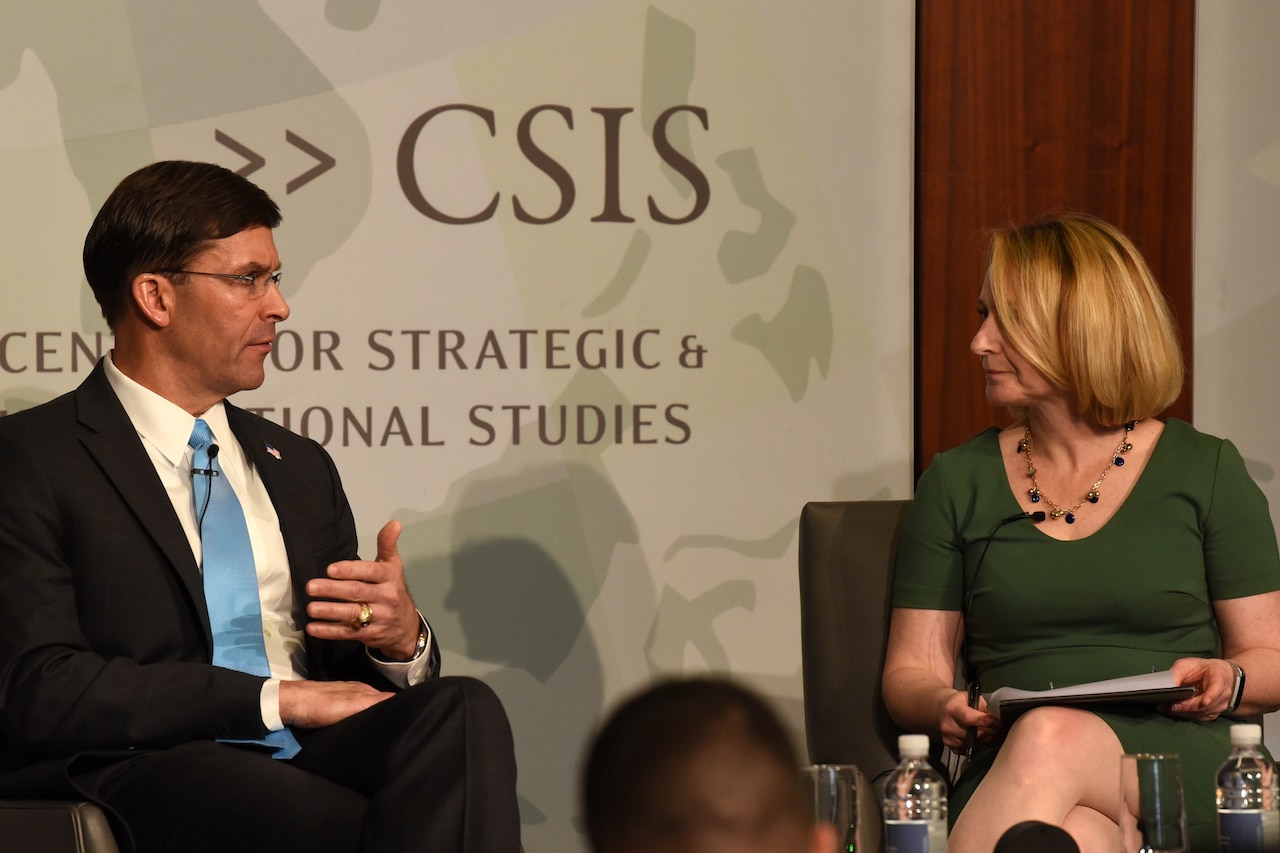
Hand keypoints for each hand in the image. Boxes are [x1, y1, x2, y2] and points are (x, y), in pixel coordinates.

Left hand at [279, 679, 392, 727]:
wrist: (291, 703)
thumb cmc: (321, 707)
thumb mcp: (352, 706)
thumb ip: (375, 703)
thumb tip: (401, 702)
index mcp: (366, 692)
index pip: (391, 698)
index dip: (401, 707)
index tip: (409, 719)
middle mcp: (360, 690)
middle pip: (383, 701)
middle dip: (392, 711)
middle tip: (399, 727)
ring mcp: (348, 694)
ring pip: (371, 703)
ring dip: (378, 713)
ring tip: (384, 726)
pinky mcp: (338, 701)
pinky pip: (358, 705)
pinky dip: (364, 712)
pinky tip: (362, 722)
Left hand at [305, 520, 421, 658]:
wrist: (405, 626)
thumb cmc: (392, 590)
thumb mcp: (393, 566)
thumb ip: (387, 545)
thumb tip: (394, 523)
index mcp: (390, 578)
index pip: (370, 572)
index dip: (350, 570)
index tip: (331, 569)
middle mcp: (386, 597)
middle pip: (357, 593)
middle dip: (333, 590)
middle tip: (311, 587)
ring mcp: (379, 618)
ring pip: (352, 614)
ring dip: (329, 611)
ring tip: (311, 607)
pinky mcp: (370, 635)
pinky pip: (348, 633)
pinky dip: (329, 631)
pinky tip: (314, 627)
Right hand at [939, 689, 1000, 750]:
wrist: (940, 710)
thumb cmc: (957, 702)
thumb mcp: (969, 696)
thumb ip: (982, 705)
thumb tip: (997, 716)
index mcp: (952, 709)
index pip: (969, 718)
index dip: (986, 722)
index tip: (999, 723)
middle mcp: (948, 725)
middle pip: (974, 734)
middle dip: (992, 733)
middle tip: (1003, 731)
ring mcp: (949, 739)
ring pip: (975, 744)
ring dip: (989, 741)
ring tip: (998, 736)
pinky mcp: (952, 748)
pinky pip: (971, 750)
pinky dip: (981, 746)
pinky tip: (988, 741)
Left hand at [1167, 657, 1236, 720]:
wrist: (1217, 675)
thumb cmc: (1202, 669)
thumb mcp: (1187, 664)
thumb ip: (1177, 673)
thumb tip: (1166, 685)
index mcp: (1219, 678)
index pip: (1217, 689)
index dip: (1211, 696)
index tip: (1204, 702)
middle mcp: (1222, 694)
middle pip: (1205, 705)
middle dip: (1187, 706)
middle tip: (1170, 705)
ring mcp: (1219, 706)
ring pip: (1200, 713)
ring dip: (1183, 712)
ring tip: (1167, 708)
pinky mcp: (1212, 714)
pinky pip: (1198, 718)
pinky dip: (1185, 715)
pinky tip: (1174, 710)